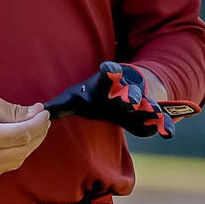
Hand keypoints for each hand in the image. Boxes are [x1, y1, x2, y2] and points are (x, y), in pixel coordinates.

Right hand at [0, 91, 49, 184]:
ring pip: (15, 162)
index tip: (43, 112)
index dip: (38, 124)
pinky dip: (12, 154)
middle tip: (39, 119)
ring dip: (26, 145)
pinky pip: (3, 168)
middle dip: (36, 134)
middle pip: (22, 151)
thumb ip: (11, 110)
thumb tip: (36, 113)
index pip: (22, 135)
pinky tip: (10, 141)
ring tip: (26, 127)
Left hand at [44, 61, 193, 137]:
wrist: (125, 95)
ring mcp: (143, 100)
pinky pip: (162, 119)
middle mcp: (127, 88)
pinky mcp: (153, 114)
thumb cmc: (95, 96)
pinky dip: (166, 125)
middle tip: (129, 101)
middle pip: (130, 90)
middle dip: (130, 95)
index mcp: (108, 80)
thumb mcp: (77, 99)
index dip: (110, 70)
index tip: (109, 70)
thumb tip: (36, 111)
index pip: (110, 70)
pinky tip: (168, 133)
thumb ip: (59, 106)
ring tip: (156, 117)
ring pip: (149, 104)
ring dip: (151, 109)